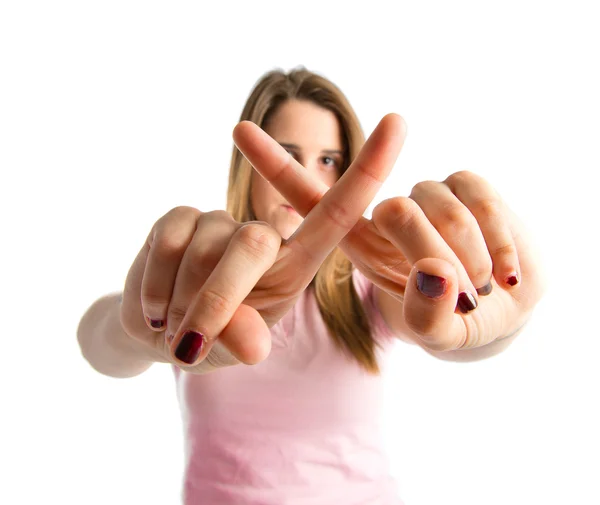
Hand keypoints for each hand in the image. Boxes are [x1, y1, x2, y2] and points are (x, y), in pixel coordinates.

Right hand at [119, 114, 404, 372]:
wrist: (162, 334)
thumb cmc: (214, 341)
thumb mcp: (234, 348)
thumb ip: (243, 340)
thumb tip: (249, 343)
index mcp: (297, 263)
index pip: (338, 213)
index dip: (369, 169)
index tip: (397, 119)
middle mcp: (265, 236)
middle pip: (256, 242)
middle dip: (217, 300)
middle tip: (190, 344)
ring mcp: (221, 223)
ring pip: (205, 247)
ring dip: (181, 300)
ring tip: (175, 322)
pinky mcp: (179, 217)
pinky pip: (168, 240)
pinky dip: (154, 285)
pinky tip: (155, 307)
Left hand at [236, 115, 545, 351]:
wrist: (503, 309)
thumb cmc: (454, 319)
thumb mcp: (432, 328)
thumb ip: (426, 315)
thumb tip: (435, 274)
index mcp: (362, 242)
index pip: (311, 199)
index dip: (275, 165)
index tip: (236, 128)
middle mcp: (389, 210)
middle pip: (399, 212)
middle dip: (437, 260)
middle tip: (464, 298)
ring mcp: (429, 194)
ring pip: (444, 210)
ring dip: (473, 264)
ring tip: (483, 293)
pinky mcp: (470, 184)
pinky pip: (484, 205)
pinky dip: (504, 251)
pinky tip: (508, 280)